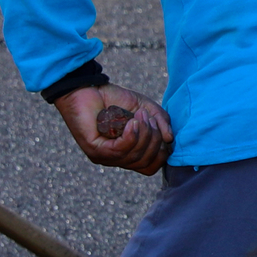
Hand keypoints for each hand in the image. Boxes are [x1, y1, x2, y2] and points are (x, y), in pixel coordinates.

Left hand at [56, 86, 173, 174]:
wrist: (86, 88)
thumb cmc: (113, 98)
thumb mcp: (145, 108)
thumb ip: (160, 121)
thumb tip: (169, 139)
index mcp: (129, 152)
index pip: (150, 167)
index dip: (161, 153)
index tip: (160, 130)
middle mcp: (117, 159)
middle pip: (146, 163)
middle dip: (154, 139)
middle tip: (149, 118)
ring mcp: (105, 157)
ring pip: (135, 157)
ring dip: (143, 134)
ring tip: (139, 115)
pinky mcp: (94, 150)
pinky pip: (120, 151)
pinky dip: (131, 136)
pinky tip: (132, 122)